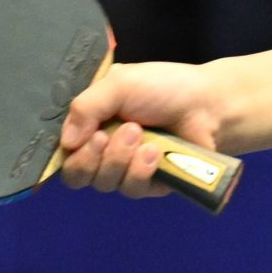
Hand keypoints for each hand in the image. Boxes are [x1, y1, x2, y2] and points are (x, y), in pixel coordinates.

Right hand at [57, 61, 224, 197]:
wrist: (209, 104)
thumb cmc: (165, 87)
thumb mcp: (119, 83)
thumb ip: (86, 107)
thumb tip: (65, 143)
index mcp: (91, 122)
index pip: (62, 148)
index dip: (62, 153)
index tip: (76, 141)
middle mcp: (103, 149)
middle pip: (75, 175)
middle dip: (87, 158)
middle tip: (104, 137)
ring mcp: (126, 168)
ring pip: (103, 182)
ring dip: (117, 159)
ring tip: (139, 133)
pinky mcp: (149, 184)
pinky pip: (131, 189)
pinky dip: (139, 170)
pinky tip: (154, 152)